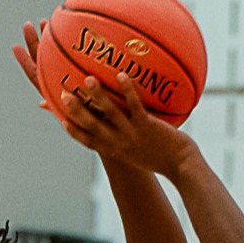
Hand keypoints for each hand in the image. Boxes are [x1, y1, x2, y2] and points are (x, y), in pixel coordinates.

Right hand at [49, 67, 196, 176]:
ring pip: (110, 114)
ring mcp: (133, 135)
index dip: (74, 131)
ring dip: (98, 96)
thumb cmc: (164, 157)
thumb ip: (130, 141)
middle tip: (63, 94)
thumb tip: (130, 128)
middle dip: (76, 110)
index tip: (60, 119)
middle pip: (93, 126)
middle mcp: (121, 144)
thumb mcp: (142, 153)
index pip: (90, 141)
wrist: (183, 167)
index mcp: (117, 151)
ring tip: (88, 80)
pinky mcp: (148, 126)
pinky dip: (127, 91)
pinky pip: (135, 106)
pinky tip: (121, 75)